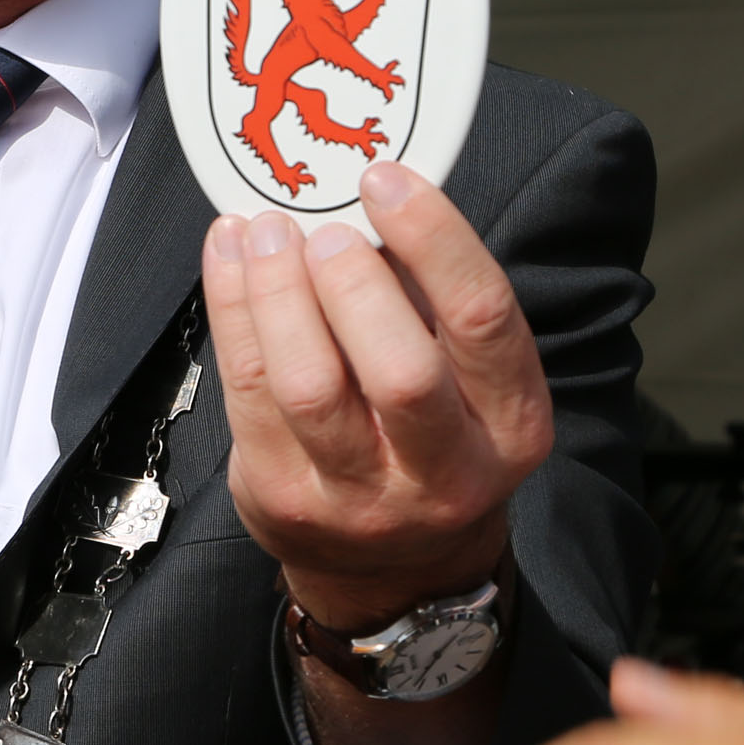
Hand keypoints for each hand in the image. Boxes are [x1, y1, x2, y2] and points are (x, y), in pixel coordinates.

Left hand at [201, 161, 549, 629]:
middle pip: (399, 369)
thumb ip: (428, 294)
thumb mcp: (463, 372)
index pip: (482, 319)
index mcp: (512, 425)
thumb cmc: (429, 431)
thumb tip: (364, 192)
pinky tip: (231, 256)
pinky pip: (247, 393)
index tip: (385, 179)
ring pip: (310, 386)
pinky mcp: (285, 500)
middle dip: (351, 282)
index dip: (434, 239)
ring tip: (264, 231)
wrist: (392, 565)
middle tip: (320, 226)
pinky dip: (233, 310)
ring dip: (278, 292)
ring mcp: (360, 499)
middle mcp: (446, 473)